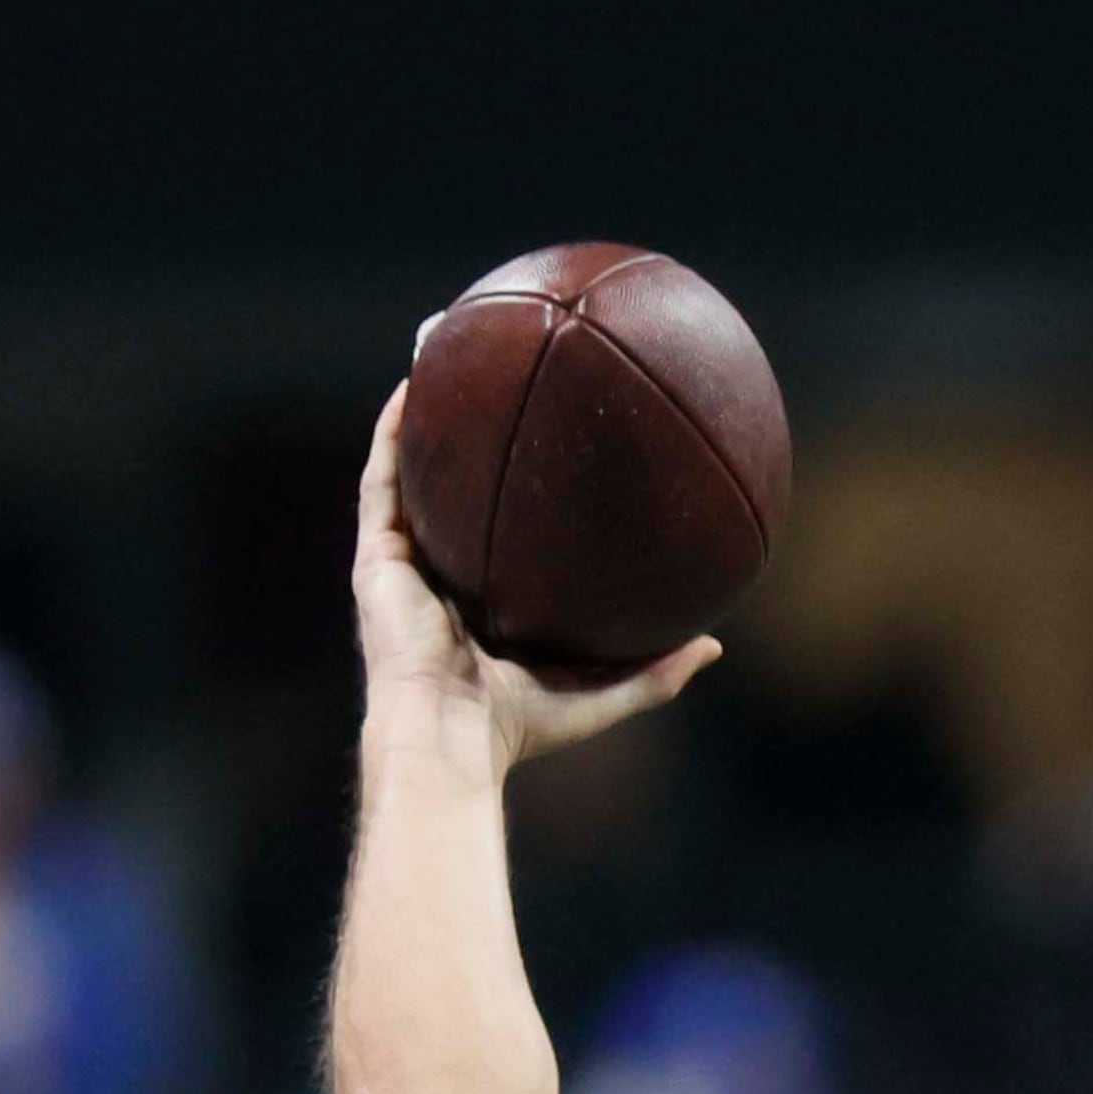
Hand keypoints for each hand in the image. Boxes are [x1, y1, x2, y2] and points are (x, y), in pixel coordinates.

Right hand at [352, 375, 717, 773]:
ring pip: (411, 473)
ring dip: (426, 416)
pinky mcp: (377, 558)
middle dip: (472, 438)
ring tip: (445, 354)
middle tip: (502, 384)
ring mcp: (404, 565)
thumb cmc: (522, 730)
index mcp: (484, 605)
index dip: (517, 493)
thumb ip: (656, 670)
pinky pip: (384, 481)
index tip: (551, 449)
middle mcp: (440, 578)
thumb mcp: (605, 692)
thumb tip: (715, 645)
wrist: (452, 739)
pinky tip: (415, 384)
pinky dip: (394, 433)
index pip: (500, 535)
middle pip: (455, 491)